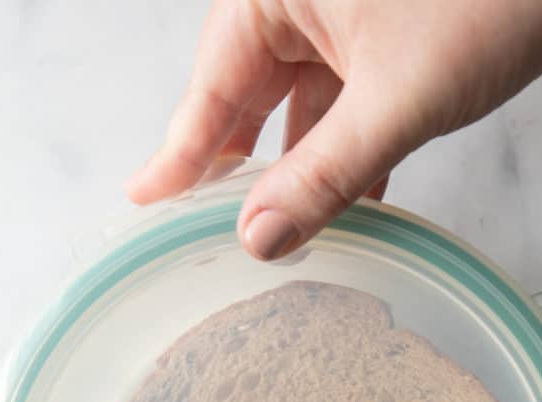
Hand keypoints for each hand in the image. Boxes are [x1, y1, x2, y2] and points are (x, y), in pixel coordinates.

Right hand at [126, 0, 541, 259]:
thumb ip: (323, 175)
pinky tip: (347, 204)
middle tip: (205, 227)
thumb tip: (259, 239)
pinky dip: (343, 153)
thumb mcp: (395, 101)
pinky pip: (343, 104)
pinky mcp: (383, 37)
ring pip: (298, 105)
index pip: (211, 82)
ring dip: (296, 170)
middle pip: (247, 94)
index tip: (146, 201)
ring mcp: (344, 16)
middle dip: (236, 165)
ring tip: (276, 232)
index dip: (180, 151)